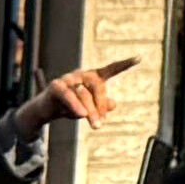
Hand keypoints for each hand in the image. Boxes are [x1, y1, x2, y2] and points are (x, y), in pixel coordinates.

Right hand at [20, 59, 139, 133]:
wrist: (45, 111)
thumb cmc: (70, 106)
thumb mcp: (89, 108)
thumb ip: (102, 105)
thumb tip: (114, 104)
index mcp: (92, 77)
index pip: (110, 69)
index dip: (124, 64)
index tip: (139, 58)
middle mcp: (81, 74)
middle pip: (98, 86)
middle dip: (101, 105)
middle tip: (101, 123)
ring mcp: (68, 78)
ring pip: (84, 94)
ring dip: (90, 111)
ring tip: (95, 125)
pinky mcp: (56, 86)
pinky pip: (69, 96)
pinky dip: (76, 106)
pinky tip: (81, 115)